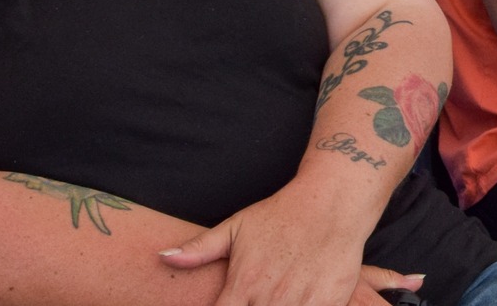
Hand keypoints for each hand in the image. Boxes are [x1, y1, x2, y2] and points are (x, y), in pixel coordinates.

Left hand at [163, 176, 410, 305]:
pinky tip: (298, 298)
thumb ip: (200, 249)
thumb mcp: (237, 226)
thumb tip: (162, 257)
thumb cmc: (282, 214)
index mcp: (244, 284)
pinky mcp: (330, 302)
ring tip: (275, 297)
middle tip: (255, 299)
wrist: (333, 201)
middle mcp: (271, 297)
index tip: (229, 303)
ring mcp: (302, 302)